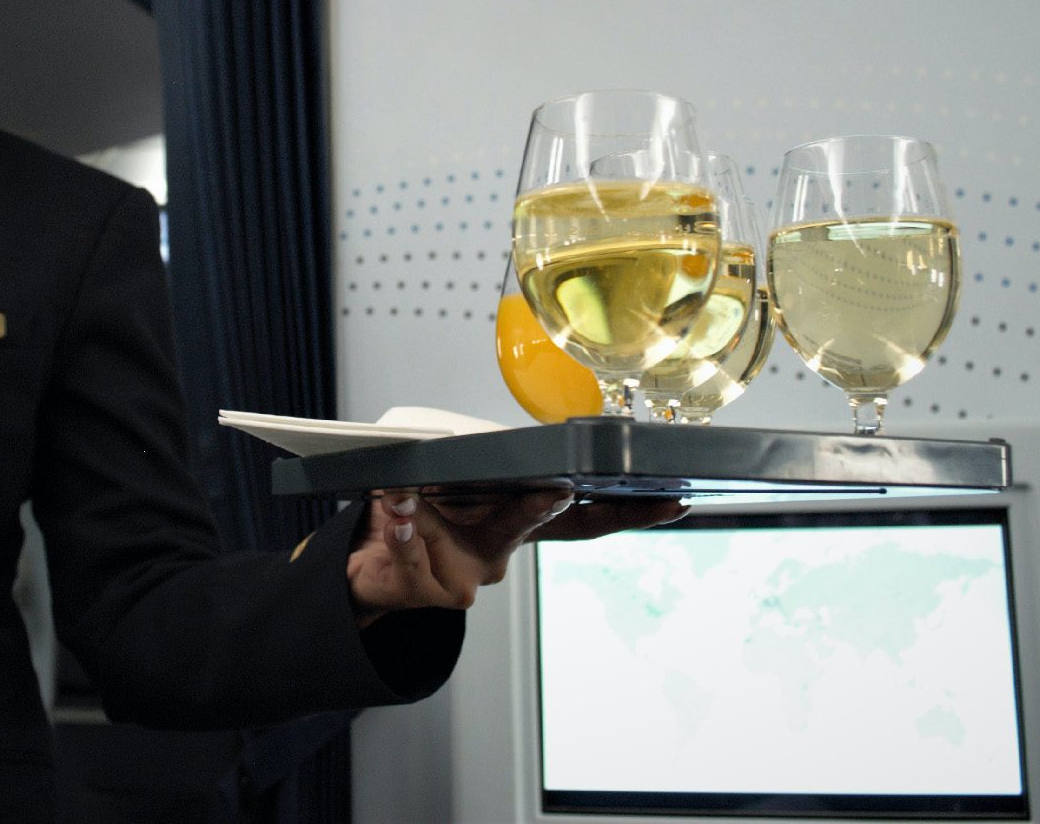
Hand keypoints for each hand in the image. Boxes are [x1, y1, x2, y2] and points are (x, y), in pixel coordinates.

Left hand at [345, 488, 687, 625]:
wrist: (368, 565)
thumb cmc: (422, 515)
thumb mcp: (465, 481)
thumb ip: (499, 463)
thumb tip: (532, 449)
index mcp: (521, 522)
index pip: (590, 517)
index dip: (634, 512)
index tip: (672, 501)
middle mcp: (503, 552)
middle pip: (545, 529)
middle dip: (552, 508)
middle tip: (570, 492)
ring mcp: (469, 575)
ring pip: (464, 538)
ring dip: (431, 513)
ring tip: (410, 494)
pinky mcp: (427, 590)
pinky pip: (415, 554)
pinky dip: (399, 529)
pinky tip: (395, 509)